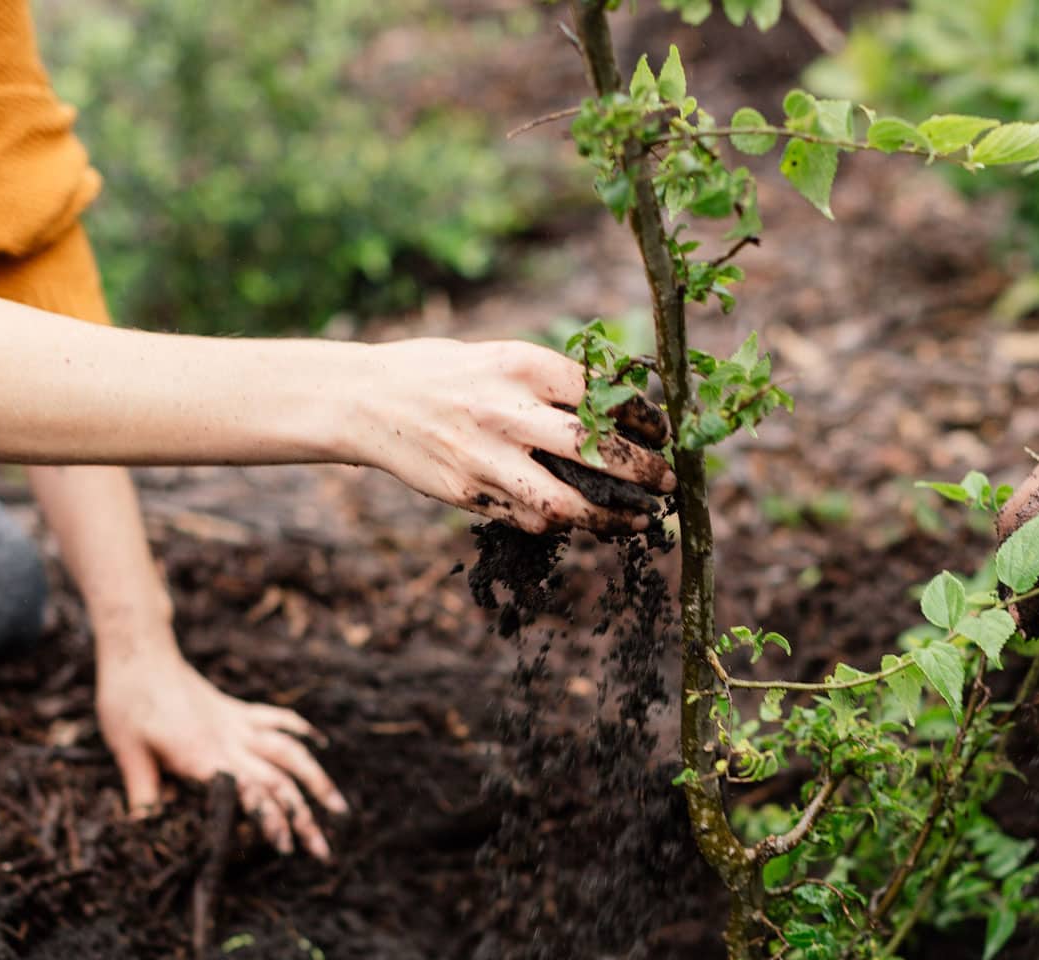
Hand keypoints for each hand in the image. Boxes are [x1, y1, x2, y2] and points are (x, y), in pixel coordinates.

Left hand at [95, 639, 346, 859]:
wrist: (138, 652)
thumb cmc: (127, 699)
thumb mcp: (127, 748)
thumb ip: (142, 789)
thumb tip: (142, 828)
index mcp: (203, 755)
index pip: (250, 794)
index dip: (272, 821)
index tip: (288, 847)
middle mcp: (229, 741)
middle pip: (278, 782)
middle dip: (304, 816)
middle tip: (323, 850)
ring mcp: (237, 723)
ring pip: (289, 751)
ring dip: (316, 779)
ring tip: (338, 806)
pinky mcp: (235, 709)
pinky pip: (276, 719)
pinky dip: (300, 730)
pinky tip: (318, 744)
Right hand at [357, 338, 675, 534]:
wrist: (368, 400)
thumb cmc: (443, 373)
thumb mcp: (499, 358)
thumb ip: (550, 383)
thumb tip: (617, 407)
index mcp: (520, 365)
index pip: (601, 394)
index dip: (643, 418)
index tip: (664, 432)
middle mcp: (505, 411)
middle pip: (594, 449)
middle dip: (643, 471)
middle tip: (670, 483)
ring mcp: (486, 457)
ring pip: (565, 503)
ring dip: (611, 518)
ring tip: (641, 520)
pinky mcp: (467, 493)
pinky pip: (529, 518)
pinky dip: (561, 522)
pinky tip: (583, 521)